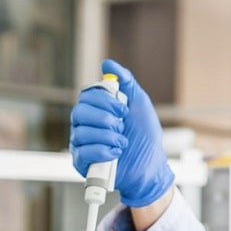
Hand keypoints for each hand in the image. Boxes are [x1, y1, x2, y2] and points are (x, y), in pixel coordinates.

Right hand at [70, 59, 174, 206]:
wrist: (151, 166)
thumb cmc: (145, 136)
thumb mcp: (140, 104)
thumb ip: (126, 82)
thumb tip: (108, 64)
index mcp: (96, 109)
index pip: (86, 96)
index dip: (105, 101)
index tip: (124, 109)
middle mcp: (85, 124)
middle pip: (79, 112)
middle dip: (105, 119)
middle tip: (122, 126)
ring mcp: (81, 144)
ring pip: (82, 132)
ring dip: (108, 137)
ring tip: (123, 142)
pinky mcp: (82, 163)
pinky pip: (83, 152)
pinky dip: (103, 151)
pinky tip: (116, 153)